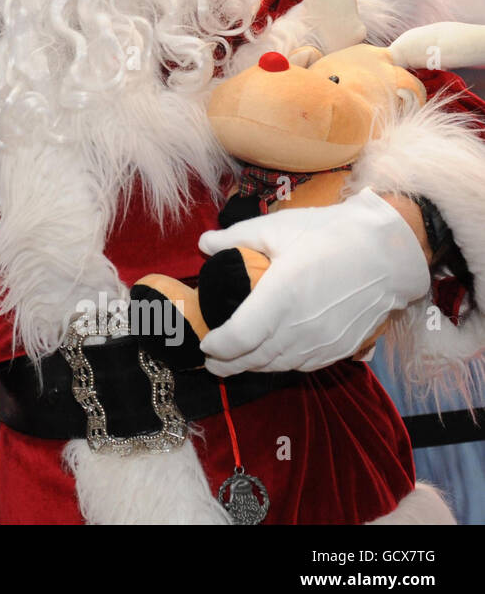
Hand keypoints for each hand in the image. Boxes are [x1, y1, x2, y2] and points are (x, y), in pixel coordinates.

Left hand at [196, 188, 430, 375]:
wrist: (389, 251)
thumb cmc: (330, 234)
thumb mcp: (278, 227)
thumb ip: (235, 237)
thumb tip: (204, 244)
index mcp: (280, 298)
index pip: (240, 337)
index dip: (219, 346)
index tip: (206, 343)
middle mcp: (300, 327)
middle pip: (256, 358)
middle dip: (229, 364)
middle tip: (212, 363)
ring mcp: (323, 342)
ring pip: (279, 365)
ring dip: (255, 366)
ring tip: (236, 363)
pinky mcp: (342, 348)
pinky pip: (304, 365)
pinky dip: (283, 365)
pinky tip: (274, 358)